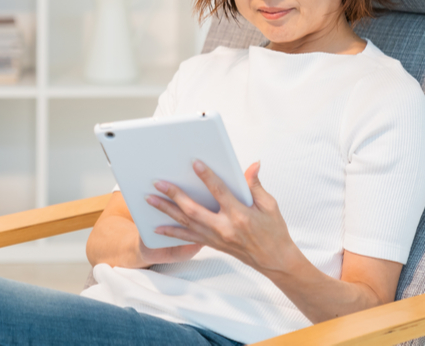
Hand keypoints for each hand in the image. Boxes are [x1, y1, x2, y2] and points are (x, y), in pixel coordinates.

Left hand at [145, 160, 300, 276]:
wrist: (274, 260)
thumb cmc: (274, 231)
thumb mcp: (270, 206)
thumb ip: (255, 185)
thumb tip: (252, 165)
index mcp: (239, 215)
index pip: (219, 192)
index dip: (207, 176)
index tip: (195, 163)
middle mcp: (224, 228)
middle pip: (193, 209)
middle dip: (174, 195)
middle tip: (158, 183)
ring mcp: (216, 238)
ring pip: (186, 223)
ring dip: (167, 211)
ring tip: (150, 199)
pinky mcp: (212, 244)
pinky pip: (188, 238)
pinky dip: (172, 232)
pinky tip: (158, 227)